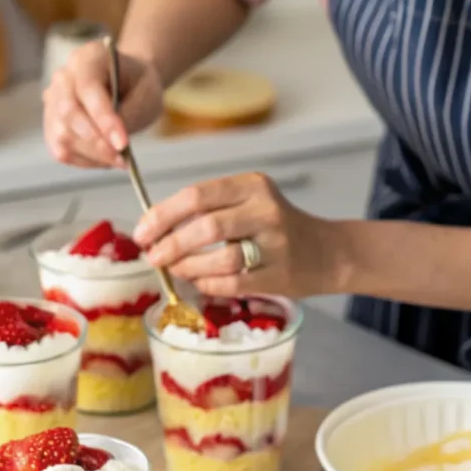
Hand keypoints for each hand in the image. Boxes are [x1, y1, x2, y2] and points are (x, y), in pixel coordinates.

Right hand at [43, 40, 162, 167]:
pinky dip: (85, 161)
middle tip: (121, 158)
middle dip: (96, 142)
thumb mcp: (146, 95)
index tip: (123, 142)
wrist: (128, 85)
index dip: (103, 118)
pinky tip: (105, 159)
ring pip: (62, 136)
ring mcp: (53, 102)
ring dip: (93, 155)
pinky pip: (62, 151)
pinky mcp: (52, 125)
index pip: (87, 88)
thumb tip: (112, 143)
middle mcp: (63, 77)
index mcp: (88, 58)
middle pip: (68, 113)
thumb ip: (128, 115)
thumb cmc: (138, 86)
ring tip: (119, 159)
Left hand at [133, 172, 344, 297]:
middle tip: (153, 256)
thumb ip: (209, 209)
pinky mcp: (280, 275)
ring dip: (188, 267)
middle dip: (170, 244)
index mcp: (252, 186)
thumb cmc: (277, 227)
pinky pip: (233, 283)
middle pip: (206, 226)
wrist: (328, 252)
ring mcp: (276, 244)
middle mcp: (266, 211)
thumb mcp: (248, 202)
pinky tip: (200, 282)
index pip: (197, 195)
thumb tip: (155, 228)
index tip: (142, 232)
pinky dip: (208, 284)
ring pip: (220, 258)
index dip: (162, 215)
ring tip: (175, 270)